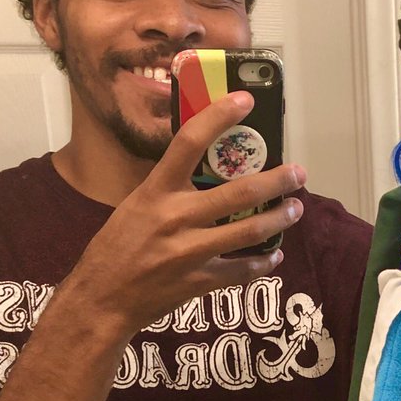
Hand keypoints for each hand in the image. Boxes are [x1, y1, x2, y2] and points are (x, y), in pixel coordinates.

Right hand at [68, 91, 304, 336]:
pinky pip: (242, 270)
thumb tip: (206, 170)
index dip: (220, 117)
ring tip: (295, 209)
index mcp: (156, 191)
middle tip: (298, 173)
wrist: (102, 300)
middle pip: (239, 191)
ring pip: (250, 230)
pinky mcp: (200, 281)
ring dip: (279, 219)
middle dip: (277, 180)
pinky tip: (274, 255)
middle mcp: (176, 217)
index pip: (190, 142)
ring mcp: (190, 251)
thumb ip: (169, 190)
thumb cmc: (115, 248)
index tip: (245, 100)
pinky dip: (263, 262)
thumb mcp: (136, 206)